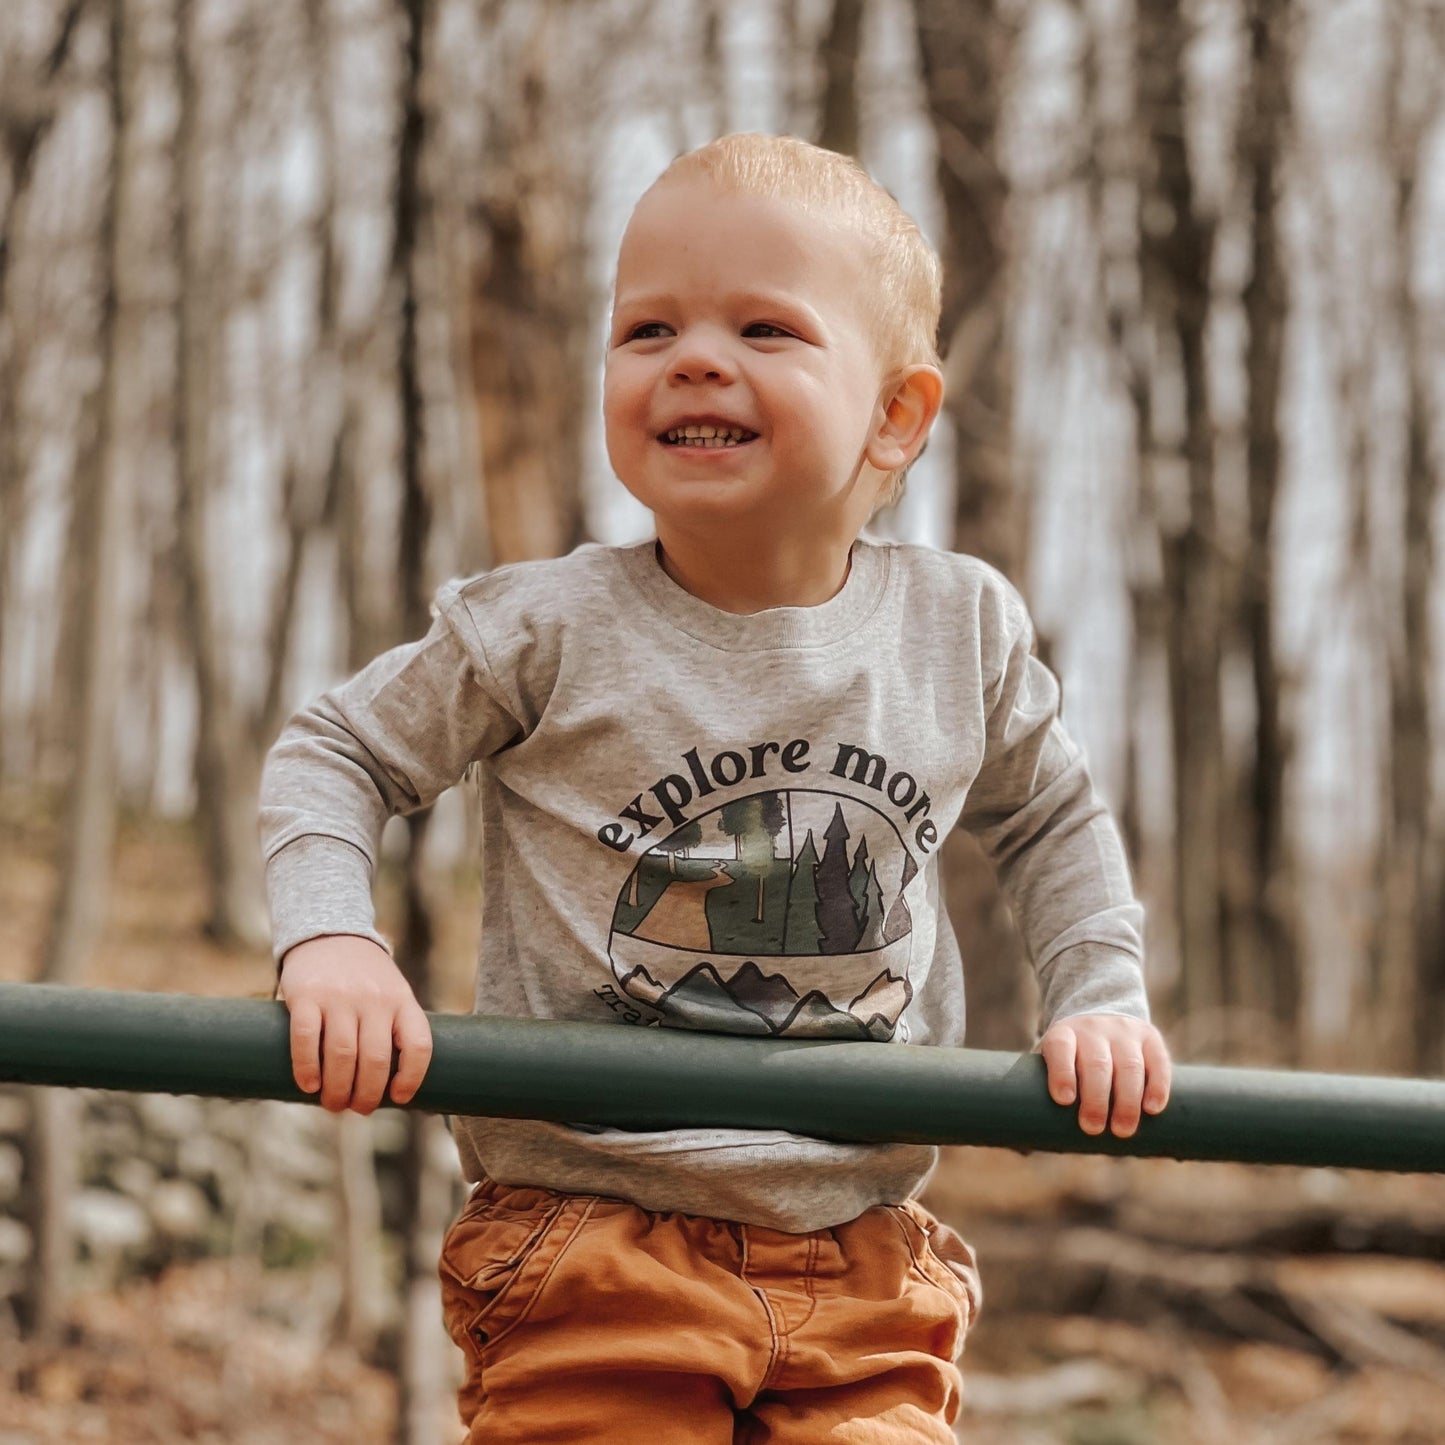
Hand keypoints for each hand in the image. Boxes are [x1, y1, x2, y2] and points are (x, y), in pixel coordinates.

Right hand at [278, 935, 433, 1113]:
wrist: (331, 933)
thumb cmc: (365, 978)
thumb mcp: (392, 994)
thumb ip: (393, 1029)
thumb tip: (389, 1087)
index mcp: (402, 1001)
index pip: (419, 1045)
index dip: (412, 1077)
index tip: (398, 1097)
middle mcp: (374, 999)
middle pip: (375, 1060)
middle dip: (365, 1095)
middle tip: (356, 1108)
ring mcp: (340, 997)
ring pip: (342, 1055)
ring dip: (336, 1090)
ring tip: (333, 1104)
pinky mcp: (307, 995)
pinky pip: (306, 1039)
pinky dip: (307, 1069)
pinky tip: (309, 1086)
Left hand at [1039, 1014, 1170, 1138]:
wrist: (1102, 1015)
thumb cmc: (1072, 1057)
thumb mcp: (1054, 1062)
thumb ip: (1041, 1095)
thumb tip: (1023, 1147)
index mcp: (1063, 1034)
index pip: (1060, 1048)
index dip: (1062, 1073)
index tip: (1064, 1100)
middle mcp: (1093, 1030)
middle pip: (1096, 1063)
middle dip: (1095, 1099)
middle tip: (1093, 1128)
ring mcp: (1124, 1032)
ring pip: (1129, 1065)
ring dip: (1127, 1101)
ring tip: (1122, 1130)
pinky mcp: (1151, 1038)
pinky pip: (1158, 1061)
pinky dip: (1157, 1086)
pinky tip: (1152, 1109)